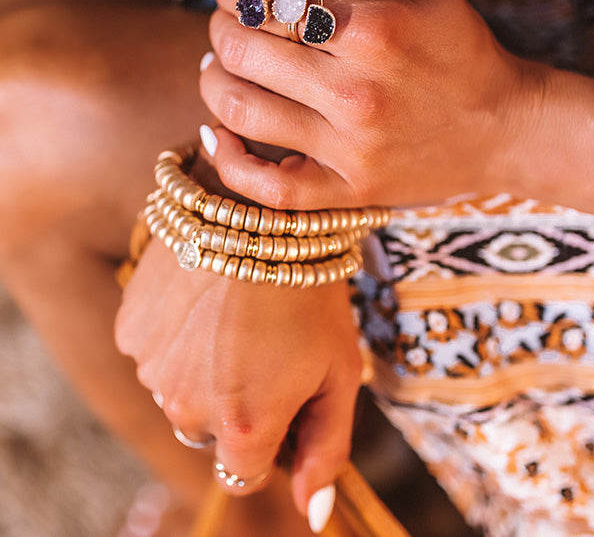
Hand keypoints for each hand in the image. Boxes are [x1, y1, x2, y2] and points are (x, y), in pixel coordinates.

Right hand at [115, 234, 362, 519]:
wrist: (258, 210)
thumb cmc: (311, 289)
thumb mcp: (339, 371)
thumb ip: (327, 450)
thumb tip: (312, 515)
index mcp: (244, 429)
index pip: (245, 472)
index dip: (268, 437)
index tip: (281, 392)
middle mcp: (187, 409)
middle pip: (208, 433)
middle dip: (232, 406)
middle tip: (259, 345)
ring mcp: (152, 370)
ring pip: (176, 393)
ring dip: (197, 371)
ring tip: (230, 315)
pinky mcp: (130, 330)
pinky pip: (151, 354)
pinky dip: (172, 338)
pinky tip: (201, 299)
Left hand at [202, 0, 542, 209]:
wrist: (504, 125)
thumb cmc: (455, 42)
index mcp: (374, 31)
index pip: (265, 0)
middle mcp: (357, 93)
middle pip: (242, 49)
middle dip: (220, 25)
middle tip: (225, 20)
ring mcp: (351, 149)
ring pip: (239, 109)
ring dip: (213, 78)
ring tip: (220, 63)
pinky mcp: (349, 192)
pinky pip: (266, 188)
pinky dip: (227, 160)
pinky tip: (217, 132)